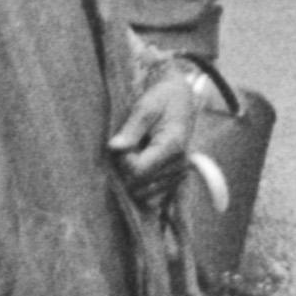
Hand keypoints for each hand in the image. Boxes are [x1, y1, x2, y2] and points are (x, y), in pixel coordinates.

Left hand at [108, 60, 224, 187]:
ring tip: (135, 157)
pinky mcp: (177, 177)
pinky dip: (144, 189)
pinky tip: (139, 178)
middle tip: (127, 150)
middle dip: (126, 172)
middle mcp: (179, 163)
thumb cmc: (161, 99)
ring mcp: (179, 172)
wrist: (180, 98)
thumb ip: (131, 128)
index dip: (123, 161)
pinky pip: (157, 196)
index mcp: (172, 145)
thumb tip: (114, 147)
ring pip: (145, 193)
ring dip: (133, 181)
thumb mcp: (145, 106)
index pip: (139, 170)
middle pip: (140, 185)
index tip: (121, 145)